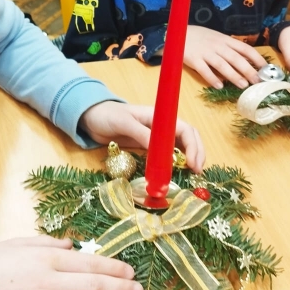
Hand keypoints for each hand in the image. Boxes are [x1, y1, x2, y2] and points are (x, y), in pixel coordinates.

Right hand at [0, 237, 142, 289]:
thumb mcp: (17, 244)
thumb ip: (47, 243)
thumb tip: (73, 245)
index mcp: (46, 259)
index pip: (88, 262)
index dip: (112, 266)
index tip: (128, 269)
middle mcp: (49, 282)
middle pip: (94, 284)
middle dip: (120, 286)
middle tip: (138, 289)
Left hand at [78, 101, 203, 171]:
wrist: (91, 117)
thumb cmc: (107, 115)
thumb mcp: (123, 123)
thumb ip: (141, 134)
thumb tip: (160, 149)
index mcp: (159, 117)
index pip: (185, 129)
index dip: (193, 145)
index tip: (193, 162)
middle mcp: (162, 126)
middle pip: (189, 137)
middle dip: (197, 153)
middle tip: (197, 172)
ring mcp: (157, 136)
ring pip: (182, 146)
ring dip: (190, 158)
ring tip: (193, 174)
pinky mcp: (150, 146)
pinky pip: (168, 154)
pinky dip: (176, 163)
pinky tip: (178, 173)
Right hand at [184, 26, 265, 89]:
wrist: (176, 32)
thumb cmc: (199, 36)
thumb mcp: (216, 38)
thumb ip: (229, 48)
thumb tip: (245, 61)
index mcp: (224, 39)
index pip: (244, 48)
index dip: (256, 58)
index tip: (265, 68)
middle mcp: (217, 46)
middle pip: (236, 58)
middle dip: (248, 70)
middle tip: (258, 81)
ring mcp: (205, 52)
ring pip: (222, 65)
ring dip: (234, 76)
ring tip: (243, 85)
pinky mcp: (194, 59)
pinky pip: (204, 70)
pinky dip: (212, 79)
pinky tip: (219, 86)